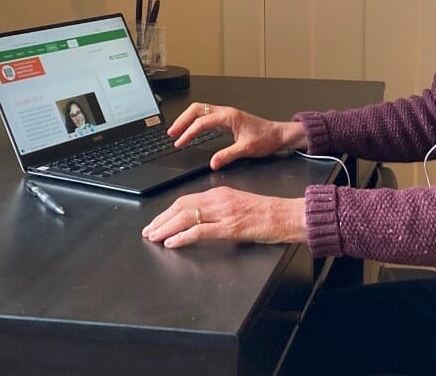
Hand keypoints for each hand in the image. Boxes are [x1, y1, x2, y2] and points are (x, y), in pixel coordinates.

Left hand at [141, 187, 306, 248]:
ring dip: (166, 228)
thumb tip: (201, 221)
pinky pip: (200, 231)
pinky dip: (183, 237)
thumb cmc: (268, 213)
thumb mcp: (239, 205)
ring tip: (154, 237)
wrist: (287, 215)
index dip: (168, 211)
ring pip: (186, 217)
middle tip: (148, 230)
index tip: (157, 221)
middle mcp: (219, 200)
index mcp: (220, 193)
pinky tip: (172, 243)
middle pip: (181, 207)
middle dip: (161, 219)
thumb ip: (220, 210)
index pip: (186, 200)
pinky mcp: (230, 227)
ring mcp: (224, 213)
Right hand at [169, 103, 306, 169]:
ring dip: (186, 120)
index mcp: (229, 117)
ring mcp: (225, 115)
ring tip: (176, 132)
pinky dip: (195, 122)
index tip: (179, 142)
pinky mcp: (227, 120)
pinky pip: (206, 117)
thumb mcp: (247, 149)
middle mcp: (225, 112)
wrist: (278, 135)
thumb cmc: (266, 139)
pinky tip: (191, 131)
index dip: (189, 132)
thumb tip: (213, 163)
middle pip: (197, 110)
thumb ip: (228, 155)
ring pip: (200, 111)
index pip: (202, 122)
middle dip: (182, 120)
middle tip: (172, 133)